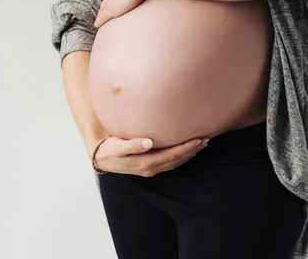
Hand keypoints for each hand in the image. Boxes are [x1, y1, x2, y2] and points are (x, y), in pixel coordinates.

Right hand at [92, 135, 209, 176]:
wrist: (100, 158)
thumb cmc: (108, 148)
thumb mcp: (116, 146)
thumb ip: (132, 145)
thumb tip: (148, 143)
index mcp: (145, 163)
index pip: (172, 155)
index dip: (186, 148)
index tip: (199, 139)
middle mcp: (151, 168)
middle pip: (177, 160)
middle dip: (192, 150)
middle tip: (207, 139)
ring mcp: (151, 169)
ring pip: (176, 162)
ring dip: (189, 153)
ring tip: (202, 143)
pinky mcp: (150, 166)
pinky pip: (170, 162)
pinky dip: (181, 156)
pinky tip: (187, 149)